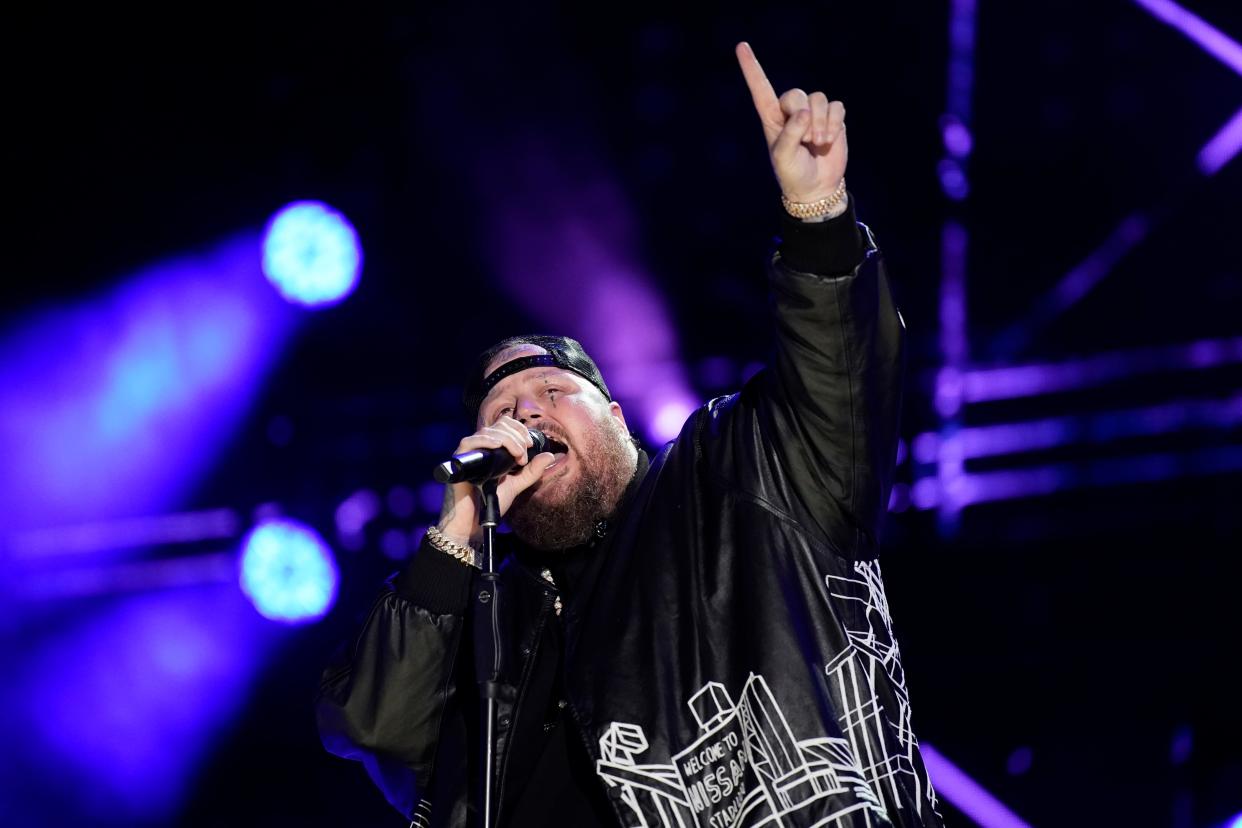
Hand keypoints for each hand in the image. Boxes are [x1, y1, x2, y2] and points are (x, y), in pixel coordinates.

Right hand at [436, 416, 556, 545]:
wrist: (472, 522)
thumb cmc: (490, 503)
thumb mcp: (516, 485)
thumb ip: (531, 471)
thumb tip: (550, 455)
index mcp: (493, 449)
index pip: (505, 425)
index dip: (519, 430)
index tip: (530, 445)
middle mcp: (480, 447)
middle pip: (499, 425)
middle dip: (517, 437)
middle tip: (523, 456)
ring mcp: (469, 452)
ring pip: (488, 432)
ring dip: (507, 440)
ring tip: (517, 456)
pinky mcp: (458, 460)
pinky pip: (469, 442)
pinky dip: (486, 441)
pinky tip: (497, 446)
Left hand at [736, 42, 847, 203]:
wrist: (817, 187)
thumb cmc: (793, 173)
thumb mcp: (783, 158)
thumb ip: (790, 134)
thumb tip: (805, 112)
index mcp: (772, 118)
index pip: (760, 89)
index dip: (751, 68)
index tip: (741, 46)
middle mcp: (791, 111)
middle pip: (796, 94)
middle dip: (804, 116)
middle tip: (806, 140)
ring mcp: (814, 113)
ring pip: (819, 99)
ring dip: (820, 123)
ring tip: (817, 143)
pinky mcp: (833, 118)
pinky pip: (836, 107)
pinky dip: (834, 124)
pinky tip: (829, 141)